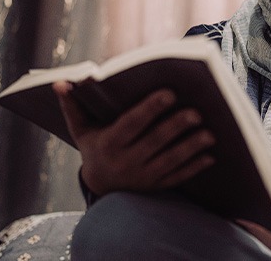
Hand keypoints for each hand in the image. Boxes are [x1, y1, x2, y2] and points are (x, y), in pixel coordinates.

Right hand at [53, 81, 215, 194]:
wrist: (100, 186)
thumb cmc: (94, 147)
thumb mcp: (81, 129)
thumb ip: (73, 106)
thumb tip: (60, 82)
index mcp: (109, 143)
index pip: (131, 124)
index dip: (150, 109)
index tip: (170, 93)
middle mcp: (126, 162)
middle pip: (155, 142)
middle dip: (176, 127)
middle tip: (197, 112)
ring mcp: (142, 177)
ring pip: (170, 161)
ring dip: (190, 148)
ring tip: (209, 133)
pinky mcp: (156, 187)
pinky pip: (177, 178)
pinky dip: (194, 168)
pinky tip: (210, 157)